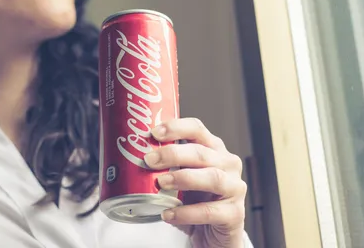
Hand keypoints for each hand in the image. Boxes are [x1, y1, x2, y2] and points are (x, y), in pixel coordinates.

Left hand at [145, 118, 246, 247]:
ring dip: (183, 178)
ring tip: (160, 183)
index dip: (176, 128)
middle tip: (149, 160)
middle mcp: (228, 164)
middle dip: (173, 154)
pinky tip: (168, 214)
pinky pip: (209, 211)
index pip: (197, 129)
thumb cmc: (196, 199)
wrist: (215, 235)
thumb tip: (129, 155)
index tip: (154, 133)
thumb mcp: (182, 177)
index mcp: (214, 149)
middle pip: (202, 152)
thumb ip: (167, 165)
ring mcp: (235, 188)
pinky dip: (186, 212)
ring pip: (212, 177)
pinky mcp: (235, 214)